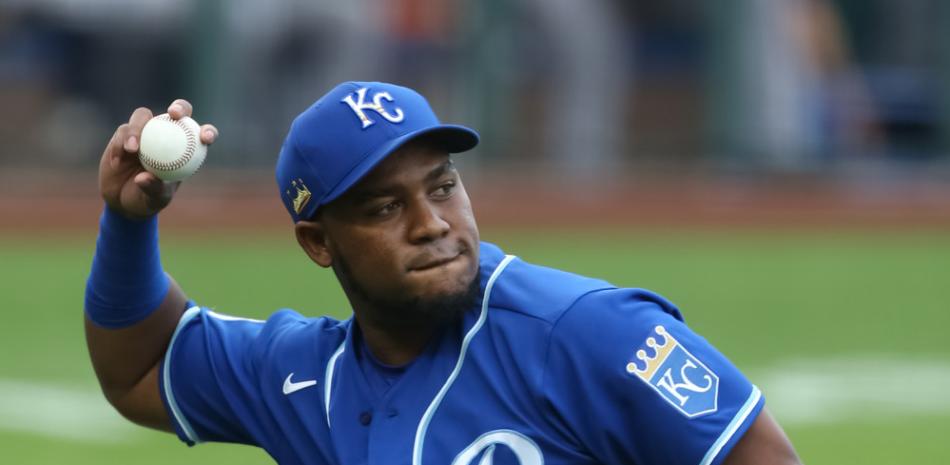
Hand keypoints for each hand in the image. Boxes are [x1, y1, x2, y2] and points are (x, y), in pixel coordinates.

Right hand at [98, 99, 217, 218]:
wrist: (121, 200)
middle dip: (180, 107)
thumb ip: (154, 189)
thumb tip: (145, 177)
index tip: (205, 138)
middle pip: (177, 112)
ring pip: (144, 116)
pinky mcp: (123, 134)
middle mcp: (167, 135)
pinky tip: (118, 160)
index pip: (200, 135)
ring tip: (133, 149)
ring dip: (138, 129)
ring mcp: (145, 131)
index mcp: (184, 150)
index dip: (208, 132)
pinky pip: (122, 132)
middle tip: (174, 114)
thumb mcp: (155, 199)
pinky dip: (119, 146)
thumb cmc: (146, 200)